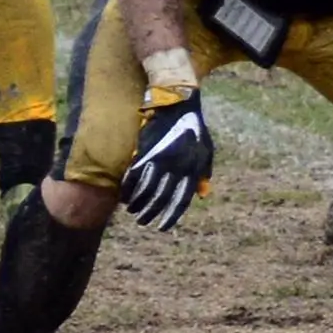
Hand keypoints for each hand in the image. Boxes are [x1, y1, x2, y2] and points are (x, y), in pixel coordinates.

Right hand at [119, 87, 213, 228]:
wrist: (179, 104)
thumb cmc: (195, 129)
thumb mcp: (206, 150)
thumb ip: (203, 173)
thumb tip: (202, 195)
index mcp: (192, 168)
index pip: (180, 200)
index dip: (171, 216)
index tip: (162, 228)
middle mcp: (176, 167)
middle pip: (160, 198)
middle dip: (150, 213)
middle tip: (142, 222)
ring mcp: (160, 159)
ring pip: (146, 189)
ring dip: (137, 203)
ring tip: (132, 211)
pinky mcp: (146, 151)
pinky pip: (135, 174)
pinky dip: (129, 187)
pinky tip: (125, 196)